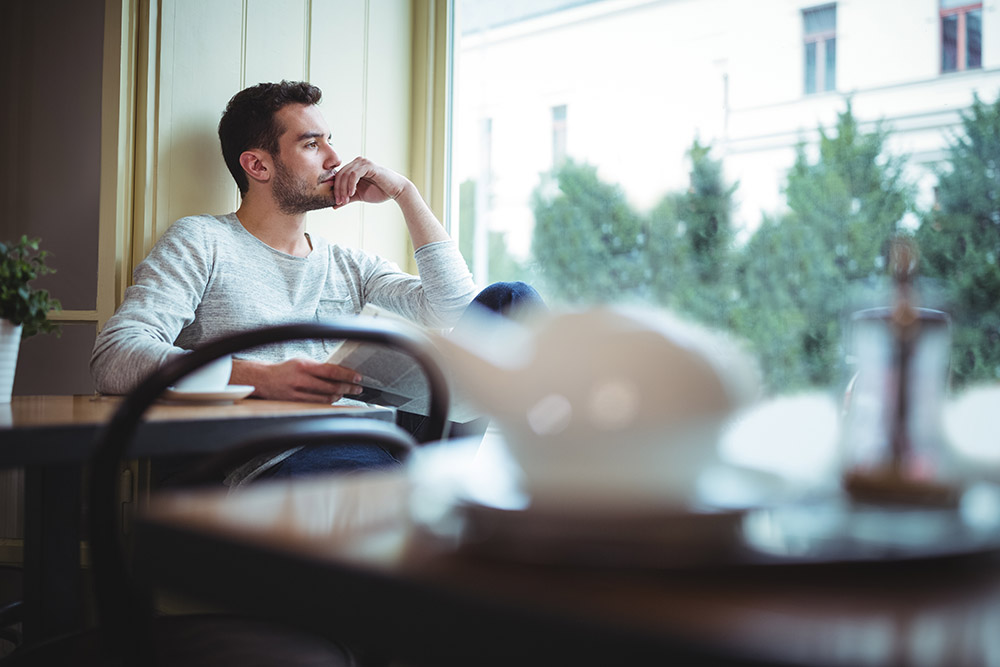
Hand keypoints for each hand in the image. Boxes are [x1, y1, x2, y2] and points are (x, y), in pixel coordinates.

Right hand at [232, 358, 363, 402]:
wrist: (264, 380)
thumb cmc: (285, 370)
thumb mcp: (302, 362)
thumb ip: (319, 368)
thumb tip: (340, 373)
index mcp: (304, 366)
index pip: (332, 371)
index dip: (347, 375)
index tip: (357, 377)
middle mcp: (301, 380)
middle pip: (332, 387)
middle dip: (348, 388)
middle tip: (357, 388)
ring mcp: (299, 393)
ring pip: (327, 398)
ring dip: (340, 396)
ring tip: (347, 392)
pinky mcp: (297, 403)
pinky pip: (318, 404)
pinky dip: (329, 402)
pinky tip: (334, 398)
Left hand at [330, 157, 410, 207]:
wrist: (396, 191)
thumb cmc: (380, 192)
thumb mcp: (359, 196)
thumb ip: (347, 199)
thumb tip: (334, 206)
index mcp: (353, 167)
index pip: (338, 176)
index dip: (335, 189)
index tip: (336, 202)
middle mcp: (357, 162)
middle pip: (340, 175)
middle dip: (338, 190)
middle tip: (339, 202)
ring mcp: (362, 162)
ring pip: (345, 174)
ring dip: (343, 188)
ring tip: (345, 200)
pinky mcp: (368, 166)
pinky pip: (354, 174)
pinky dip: (351, 184)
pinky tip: (352, 193)